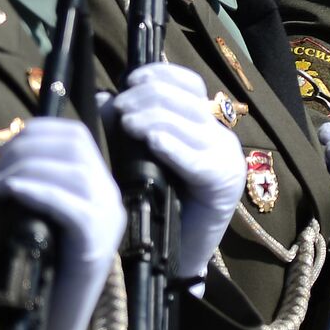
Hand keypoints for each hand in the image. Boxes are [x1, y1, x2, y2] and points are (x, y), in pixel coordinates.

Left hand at [0, 119, 125, 329]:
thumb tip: (6, 155)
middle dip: (27, 148)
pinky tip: (12, 192)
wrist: (57, 319)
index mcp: (101, 184)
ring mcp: (107, 219)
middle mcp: (110, 196)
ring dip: (26, 169)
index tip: (6, 143)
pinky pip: (72, 206)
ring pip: (75, 172)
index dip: (40, 130)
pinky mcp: (95, 244)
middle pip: (76, 147)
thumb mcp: (41, 215)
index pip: (78, 135)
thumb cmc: (41, 265)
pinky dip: (39, 192)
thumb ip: (38, 185)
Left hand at [113, 64, 244, 279]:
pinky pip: (197, 158)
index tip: (129, 79)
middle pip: (186, 99)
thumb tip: (105, 98)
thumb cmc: (157, 205)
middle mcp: (218, 134)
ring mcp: (224, 157)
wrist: (180, 255)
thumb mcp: (140, 159)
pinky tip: (152, 142)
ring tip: (127, 124)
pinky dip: (173, 146)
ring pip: (189, 122)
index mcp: (202, 124)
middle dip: (148, 97)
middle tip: (120, 108)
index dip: (161, 74)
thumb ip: (129, 129)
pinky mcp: (223, 181)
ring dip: (154, 118)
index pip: (189, 83)